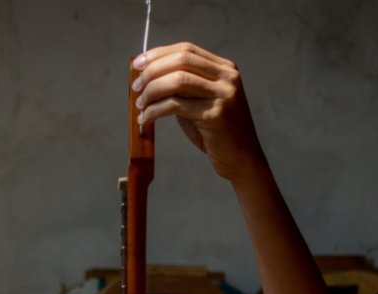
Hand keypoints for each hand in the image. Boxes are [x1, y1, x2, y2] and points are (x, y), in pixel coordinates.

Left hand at [132, 42, 267, 182]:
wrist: (242, 159)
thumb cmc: (218, 133)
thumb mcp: (202, 102)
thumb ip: (183, 87)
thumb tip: (148, 77)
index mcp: (225, 68)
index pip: (186, 49)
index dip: (159, 54)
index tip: (138, 64)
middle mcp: (227, 77)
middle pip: (181, 61)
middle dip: (152, 71)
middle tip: (136, 86)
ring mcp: (223, 94)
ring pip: (177, 81)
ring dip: (151, 91)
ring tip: (140, 104)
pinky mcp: (215, 114)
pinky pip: (175, 105)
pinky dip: (155, 111)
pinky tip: (147, 119)